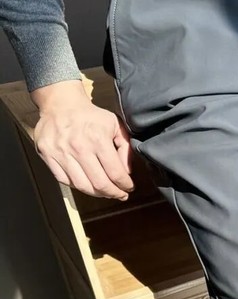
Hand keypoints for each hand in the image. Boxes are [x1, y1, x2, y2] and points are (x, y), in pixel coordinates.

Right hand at [31, 80, 134, 200]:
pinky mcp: (48, 155)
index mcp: (98, 139)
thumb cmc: (90, 116)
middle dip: (113, 193)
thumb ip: (125, 148)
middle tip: (119, 195)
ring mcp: (61, 152)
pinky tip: (87, 184)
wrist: (61, 103)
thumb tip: (126, 172)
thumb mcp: (115, 125)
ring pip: (82, 186)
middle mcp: (79, 147)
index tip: (128, 188)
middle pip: (99, 183)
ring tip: (105, 192)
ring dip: (97, 193)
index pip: (115, 173)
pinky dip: (78, 186)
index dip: (124, 185)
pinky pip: (65, 180)